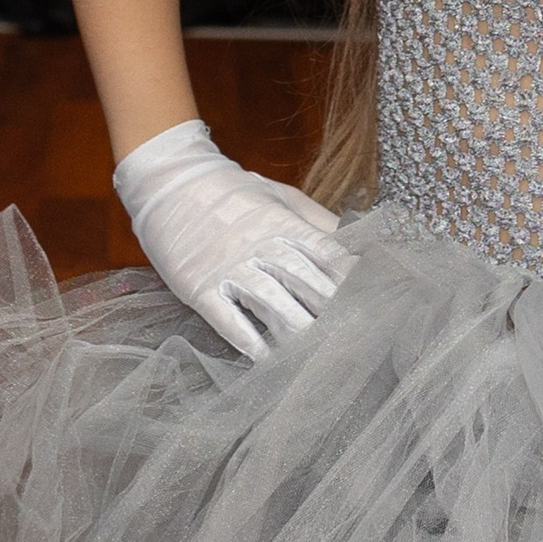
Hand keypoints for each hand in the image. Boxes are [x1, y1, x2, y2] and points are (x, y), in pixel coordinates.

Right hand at [112, 117, 351, 358]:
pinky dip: (248, 341)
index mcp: (281, 224)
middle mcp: (260, 246)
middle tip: (355, 334)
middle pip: (303, 279)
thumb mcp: (278, 196)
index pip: (324, 252)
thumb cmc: (229, 190)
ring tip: (318, 354)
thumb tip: (357, 240)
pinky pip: (228, 319)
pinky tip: (265, 360)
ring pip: (270, 301)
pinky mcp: (201, 286)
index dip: (349, 276)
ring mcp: (229, 267)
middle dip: (331, 307)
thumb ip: (316, 220)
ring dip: (296, 328)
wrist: (169, 181)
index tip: (373, 297)